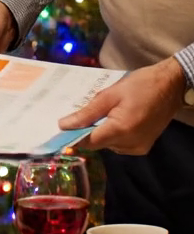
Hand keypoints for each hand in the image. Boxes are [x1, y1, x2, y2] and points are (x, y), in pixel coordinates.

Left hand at [58, 57, 186, 154]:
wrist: (171, 86)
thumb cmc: (140, 85)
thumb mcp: (110, 94)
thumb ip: (87, 112)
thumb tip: (63, 125)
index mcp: (121, 130)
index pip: (88, 142)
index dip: (74, 136)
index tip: (63, 127)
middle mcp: (129, 144)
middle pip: (98, 144)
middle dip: (90, 130)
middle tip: (91, 111)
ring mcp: (138, 148)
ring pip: (108, 145)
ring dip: (103, 132)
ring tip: (109, 113)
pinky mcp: (143, 147)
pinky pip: (120, 145)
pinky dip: (115, 135)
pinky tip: (119, 119)